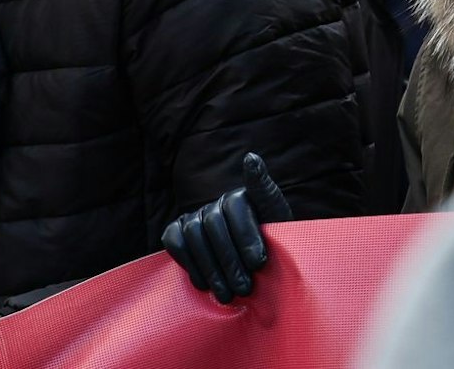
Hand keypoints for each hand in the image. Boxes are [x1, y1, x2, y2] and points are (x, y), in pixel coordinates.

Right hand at [162, 153, 292, 304]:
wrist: (258, 268)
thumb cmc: (271, 242)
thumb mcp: (277, 218)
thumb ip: (264, 189)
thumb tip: (251, 157)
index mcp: (240, 196)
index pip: (236, 206)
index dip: (247, 235)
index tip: (260, 263)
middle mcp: (215, 204)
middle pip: (214, 225)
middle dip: (230, 260)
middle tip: (244, 288)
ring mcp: (194, 217)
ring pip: (194, 236)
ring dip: (211, 269)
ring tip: (227, 294)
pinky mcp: (178, 232)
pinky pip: (176, 243)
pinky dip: (189, 264)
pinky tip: (204, 284)